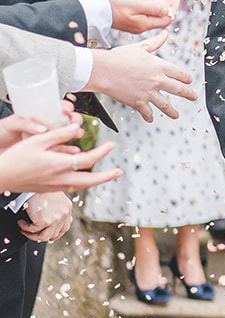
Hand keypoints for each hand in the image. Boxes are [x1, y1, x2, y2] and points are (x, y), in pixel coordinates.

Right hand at [0, 120, 118, 195]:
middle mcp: (60, 179)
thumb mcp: (38, 140)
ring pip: (82, 186)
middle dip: (106, 176)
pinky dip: (82, 183)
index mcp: (59, 165)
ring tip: (105, 176)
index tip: (111, 145)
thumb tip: (77, 128)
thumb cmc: (16, 157)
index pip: (88, 160)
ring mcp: (55, 187)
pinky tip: (83, 177)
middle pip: (90, 181)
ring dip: (96, 181)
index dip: (102, 152)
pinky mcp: (49, 190)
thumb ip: (59, 134)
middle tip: (119, 172)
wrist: (1, 176)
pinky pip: (71, 187)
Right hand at [19, 189, 73, 241]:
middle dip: (41, 236)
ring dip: (32, 236)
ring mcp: (55, 219)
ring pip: (44, 236)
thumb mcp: (54, 196)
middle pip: (54, 234)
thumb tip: (47, 220)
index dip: (55, 234)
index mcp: (67, 208)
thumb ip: (55, 207)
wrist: (36, 180)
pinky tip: (21, 223)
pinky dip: (25, 228)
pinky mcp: (44, 221)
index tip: (48, 236)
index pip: (64, 228)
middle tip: (31, 234)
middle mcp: (64, 214)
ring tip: (25, 230)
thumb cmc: (42, 186)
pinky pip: (32, 230)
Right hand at [88, 31, 194, 119]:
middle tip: (193, 97)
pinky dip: (149, 116)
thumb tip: (165, 33)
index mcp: (159, 66)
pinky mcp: (138, 102)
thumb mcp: (139, 47)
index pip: (179, 73)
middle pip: (178, 89)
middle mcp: (157, 80)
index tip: (188, 81)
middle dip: (188, 94)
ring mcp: (148, 92)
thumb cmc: (118, 57)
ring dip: (172, 111)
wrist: (103, 70)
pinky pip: (147, 112)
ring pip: (165, 105)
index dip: (185, 78)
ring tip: (176, 115)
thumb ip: (154, 42)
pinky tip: (151, 119)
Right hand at [107, 0, 178, 34]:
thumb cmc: (115, 6)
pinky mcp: (129, 16)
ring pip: (151, 9)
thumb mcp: (137, 5)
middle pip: (159, 14)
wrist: (96, 9)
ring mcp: (135, 21)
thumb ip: (153, 9)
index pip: (165, 19)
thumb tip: (167, 11)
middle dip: (166, 2)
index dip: (172, 9)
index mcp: (144, 24)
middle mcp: (141, 25)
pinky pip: (142, 8)